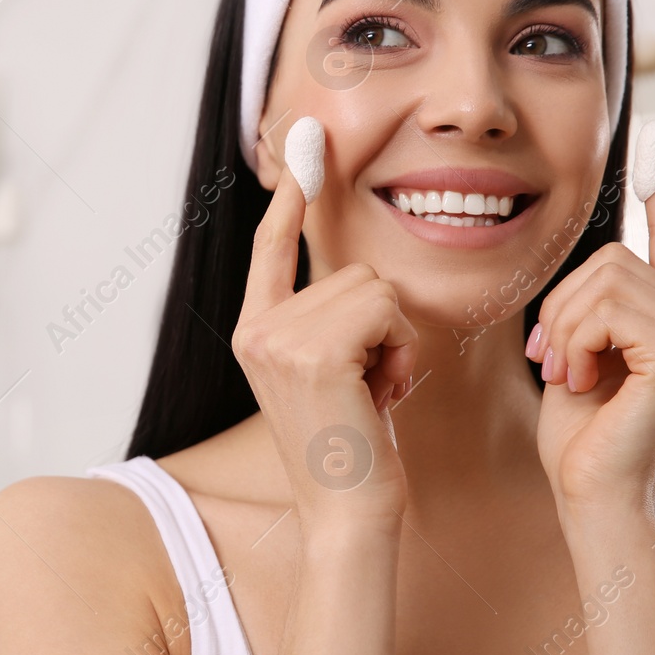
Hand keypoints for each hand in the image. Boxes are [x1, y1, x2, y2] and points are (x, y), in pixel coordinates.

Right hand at [233, 159, 417, 528]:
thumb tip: (362, 278)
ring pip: (373, 289)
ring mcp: (278, 338)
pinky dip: (401, 352)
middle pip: (351, 272)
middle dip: (381, 325)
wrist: (348, 516)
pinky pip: (385, 311)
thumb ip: (328, 322)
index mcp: (254, 331)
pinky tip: (381, 396)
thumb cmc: (352, 452)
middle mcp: (256, 328)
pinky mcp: (313, 351)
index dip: (292, 193)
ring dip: (395, 341)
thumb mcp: (331, 375)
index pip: (272, 245)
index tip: (307, 138)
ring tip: (373, 393)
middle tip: (368, 386)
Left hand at [528, 177, 654, 516]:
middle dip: (562, 306)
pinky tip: (579, 380)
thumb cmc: (578, 435)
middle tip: (553, 360)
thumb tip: (593, 259)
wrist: (588, 491)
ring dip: (564, 328)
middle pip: (612, 258)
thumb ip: (590, 308)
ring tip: (567, 374)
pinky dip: (575, 341)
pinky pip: (608, 309)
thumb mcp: (577, 352)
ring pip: (605, 280)